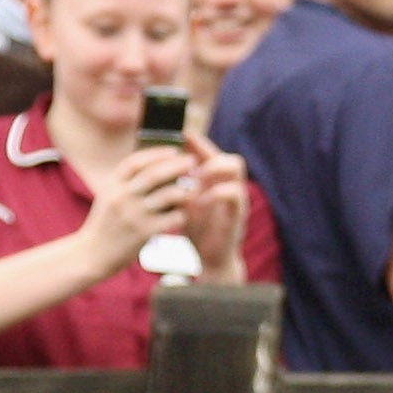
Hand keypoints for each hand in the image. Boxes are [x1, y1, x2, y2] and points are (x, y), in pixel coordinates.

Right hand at [76, 145, 192, 276]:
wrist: (92, 254)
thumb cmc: (105, 224)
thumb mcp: (109, 197)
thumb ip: (126, 182)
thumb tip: (155, 165)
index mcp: (112, 185)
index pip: (135, 162)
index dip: (156, 153)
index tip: (173, 150)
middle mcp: (122, 197)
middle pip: (154, 174)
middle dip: (176, 165)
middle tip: (191, 160)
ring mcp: (133, 215)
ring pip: (167, 195)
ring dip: (184, 190)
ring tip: (194, 187)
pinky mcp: (144, 233)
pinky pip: (171, 218)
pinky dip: (181, 213)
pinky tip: (184, 213)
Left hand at [177, 138, 248, 277]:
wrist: (210, 259)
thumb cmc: (196, 229)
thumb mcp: (183, 203)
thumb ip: (177, 185)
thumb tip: (154, 167)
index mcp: (216, 180)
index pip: (210, 151)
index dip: (196, 140)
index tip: (178, 133)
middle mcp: (229, 184)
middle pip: (226, 153)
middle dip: (207, 151)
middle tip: (187, 157)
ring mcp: (237, 198)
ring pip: (235, 166)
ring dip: (213, 168)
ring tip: (195, 176)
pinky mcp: (238, 213)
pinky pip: (234, 192)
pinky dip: (216, 193)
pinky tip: (200, 200)